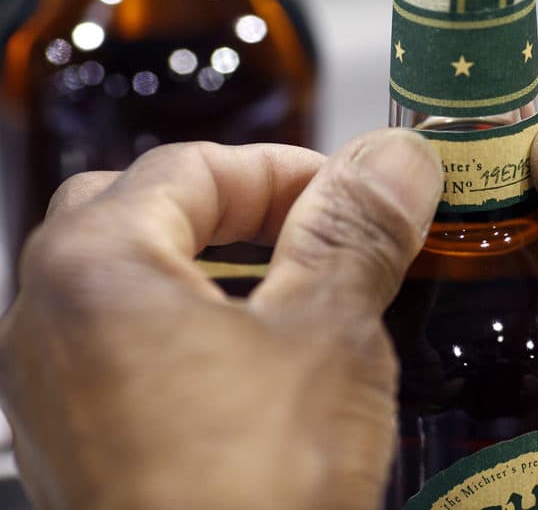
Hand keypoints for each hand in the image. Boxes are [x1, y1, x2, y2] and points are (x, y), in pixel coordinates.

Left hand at [0, 132, 441, 509]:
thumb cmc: (253, 492)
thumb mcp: (327, 336)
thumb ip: (355, 231)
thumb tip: (393, 159)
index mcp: (95, 269)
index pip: (190, 167)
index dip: (284, 168)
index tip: (351, 192)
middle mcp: (47, 323)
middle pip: (140, 214)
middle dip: (234, 209)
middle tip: (313, 229)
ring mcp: (51, 391)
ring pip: (128, 284)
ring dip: (211, 268)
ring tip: (293, 295)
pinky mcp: (75, 445)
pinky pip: (124, 351)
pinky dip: (189, 330)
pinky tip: (254, 369)